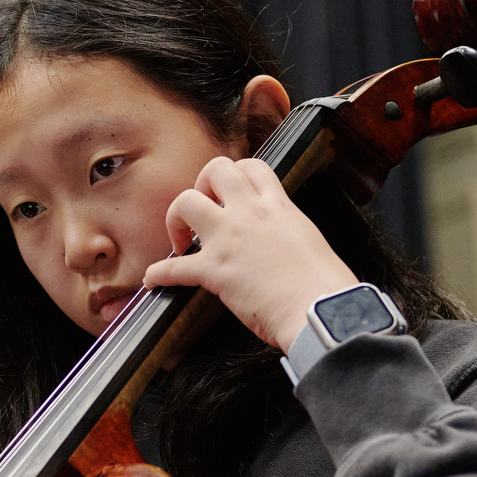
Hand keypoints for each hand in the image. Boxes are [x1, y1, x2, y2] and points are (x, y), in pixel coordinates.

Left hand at [142, 155, 357, 350]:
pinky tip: (153, 279)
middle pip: (214, 170)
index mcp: (278, 206)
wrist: (318, 309)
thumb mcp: (308, 239)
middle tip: (203, 211)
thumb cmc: (323, 284)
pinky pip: (173, 267)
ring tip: (181, 240)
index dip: (235, 175)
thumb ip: (287, 229)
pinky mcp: (215, 271)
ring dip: (176, 218)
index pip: (251, 167)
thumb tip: (278, 238)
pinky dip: (159, 273)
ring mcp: (229, 239)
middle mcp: (250, 214)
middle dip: (202, 185)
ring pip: (185, 202)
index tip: (229, 193)